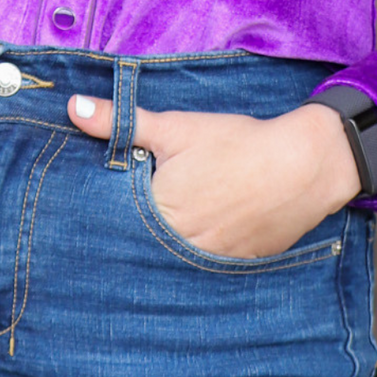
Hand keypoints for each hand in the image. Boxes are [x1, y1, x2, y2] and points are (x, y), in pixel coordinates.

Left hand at [69, 95, 360, 257]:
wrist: (304, 166)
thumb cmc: (236, 145)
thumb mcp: (177, 127)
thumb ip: (123, 122)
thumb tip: (73, 107)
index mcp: (159, 215)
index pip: (114, 227)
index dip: (101, 220)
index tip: (83, 217)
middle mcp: (181, 248)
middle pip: (140, 249)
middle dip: (127, 239)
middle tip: (107, 234)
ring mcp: (210, 263)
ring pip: (170, 262)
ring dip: (158, 252)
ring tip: (147, 240)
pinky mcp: (236, 267)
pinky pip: (203, 269)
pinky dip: (191, 258)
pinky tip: (188, 244)